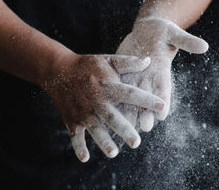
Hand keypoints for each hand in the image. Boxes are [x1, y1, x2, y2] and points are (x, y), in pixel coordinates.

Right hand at [42, 53, 164, 161]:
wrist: (57, 69)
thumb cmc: (87, 65)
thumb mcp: (108, 60)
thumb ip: (128, 63)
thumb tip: (148, 61)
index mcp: (108, 86)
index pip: (130, 93)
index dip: (147, 99)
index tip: (162, 107)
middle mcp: (96, 100)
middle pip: (112, 117)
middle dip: (124, 130)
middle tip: (136, 142)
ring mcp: (83, 112)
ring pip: (95, 129)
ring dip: (103, 142)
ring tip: (113, 153)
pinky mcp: (71, 119)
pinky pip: (75, 135)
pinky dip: (78, 147)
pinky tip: (85, 158)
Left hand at [116, 17, 207, 130]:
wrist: (148, 29)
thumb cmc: (164, 31)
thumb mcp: (174, 33)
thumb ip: (187, 41)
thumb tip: (204, 46)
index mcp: (161, 68)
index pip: (163, 86)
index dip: (163, 100)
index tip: (162, 114)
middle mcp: (149, 76)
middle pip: (148, 97)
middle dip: (146, 112)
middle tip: (146, 127)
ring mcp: (135, 75)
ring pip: (132, 96)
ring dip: (130, 111)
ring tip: (127, 127)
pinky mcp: (123, 70)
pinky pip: (119, 86)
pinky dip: (116, 98)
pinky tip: (110, 111)